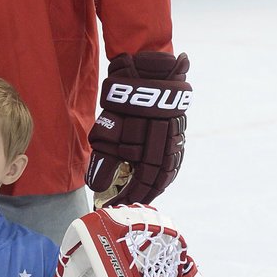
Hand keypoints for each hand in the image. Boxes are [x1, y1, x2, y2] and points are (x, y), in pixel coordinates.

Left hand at [87, 51, 190, 205]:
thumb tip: (97, 187)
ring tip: (142, 196)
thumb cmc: (125, 101)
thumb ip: (105, 160)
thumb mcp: (108, 130)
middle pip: (157, 181)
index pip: (142, 183)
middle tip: (127, 205)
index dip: (128, 197)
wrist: (148, 70)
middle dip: (141, 196)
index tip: (114, 205)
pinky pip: (175, 159)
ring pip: (169, 171)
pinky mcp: (179, 131)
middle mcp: (168, 148)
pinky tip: (157, 179)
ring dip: (155, 186)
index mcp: (151, 149)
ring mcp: (176, 139)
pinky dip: (165, 173)